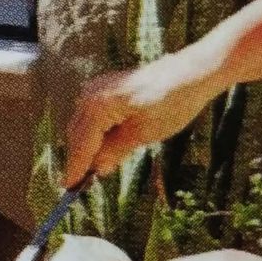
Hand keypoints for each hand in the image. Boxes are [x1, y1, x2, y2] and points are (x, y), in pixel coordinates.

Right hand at [62, 52, 215, 185]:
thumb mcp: (144, 133)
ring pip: (83, 126)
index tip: (68, 188)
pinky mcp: (105, 88)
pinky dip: (94, 134)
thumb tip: (97, 169)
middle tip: (79, 184)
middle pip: (77, 134)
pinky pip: (92, 116)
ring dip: (86, 147)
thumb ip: (115, 151)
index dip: (75, 167)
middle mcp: (90, 94)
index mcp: (98, 105)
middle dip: (79, 158)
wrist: (193, 72)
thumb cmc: (173, 101)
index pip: (81, 143)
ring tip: (91, 171)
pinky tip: (102, 149)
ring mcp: (96, 88)